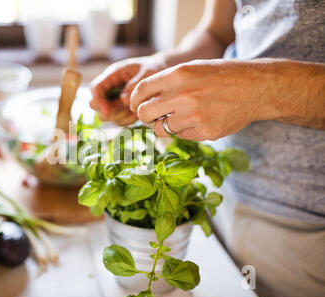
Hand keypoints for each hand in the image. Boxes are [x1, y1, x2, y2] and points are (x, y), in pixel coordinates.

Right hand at [90, 56, 163, 125]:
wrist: (160, 73)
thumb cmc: (153, 69)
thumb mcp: (147, 73)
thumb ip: (135, 85)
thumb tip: (123, 100)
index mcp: (113, 75)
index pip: (96, 88)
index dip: (98, 101)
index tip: (107, 112)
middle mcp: (110, 88)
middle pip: (95, 104)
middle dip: (108, 111)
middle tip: (127, 110)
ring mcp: (114, 100)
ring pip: (106, 115)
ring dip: (120, 117)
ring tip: (136, 110)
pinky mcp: (121, 109)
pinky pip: (118, 121)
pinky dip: (127, 120)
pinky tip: (137, 114)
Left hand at [130, 59, 293, 140]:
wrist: (255, 88)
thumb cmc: (221, 76)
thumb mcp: (192, 68)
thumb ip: (167, 82)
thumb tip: (141, 99)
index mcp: (178, 74)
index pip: (141, 90)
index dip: (134, 100)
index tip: (135, 105)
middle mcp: (182, 95)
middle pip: (144, 114)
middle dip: (144, 116)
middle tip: (151, 116)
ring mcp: (193, 116)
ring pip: (160, 129)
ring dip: (164, 125)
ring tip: (180, 116)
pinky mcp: (203, 133)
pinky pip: (180, 136)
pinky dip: (184, 130)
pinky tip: (198, 120)